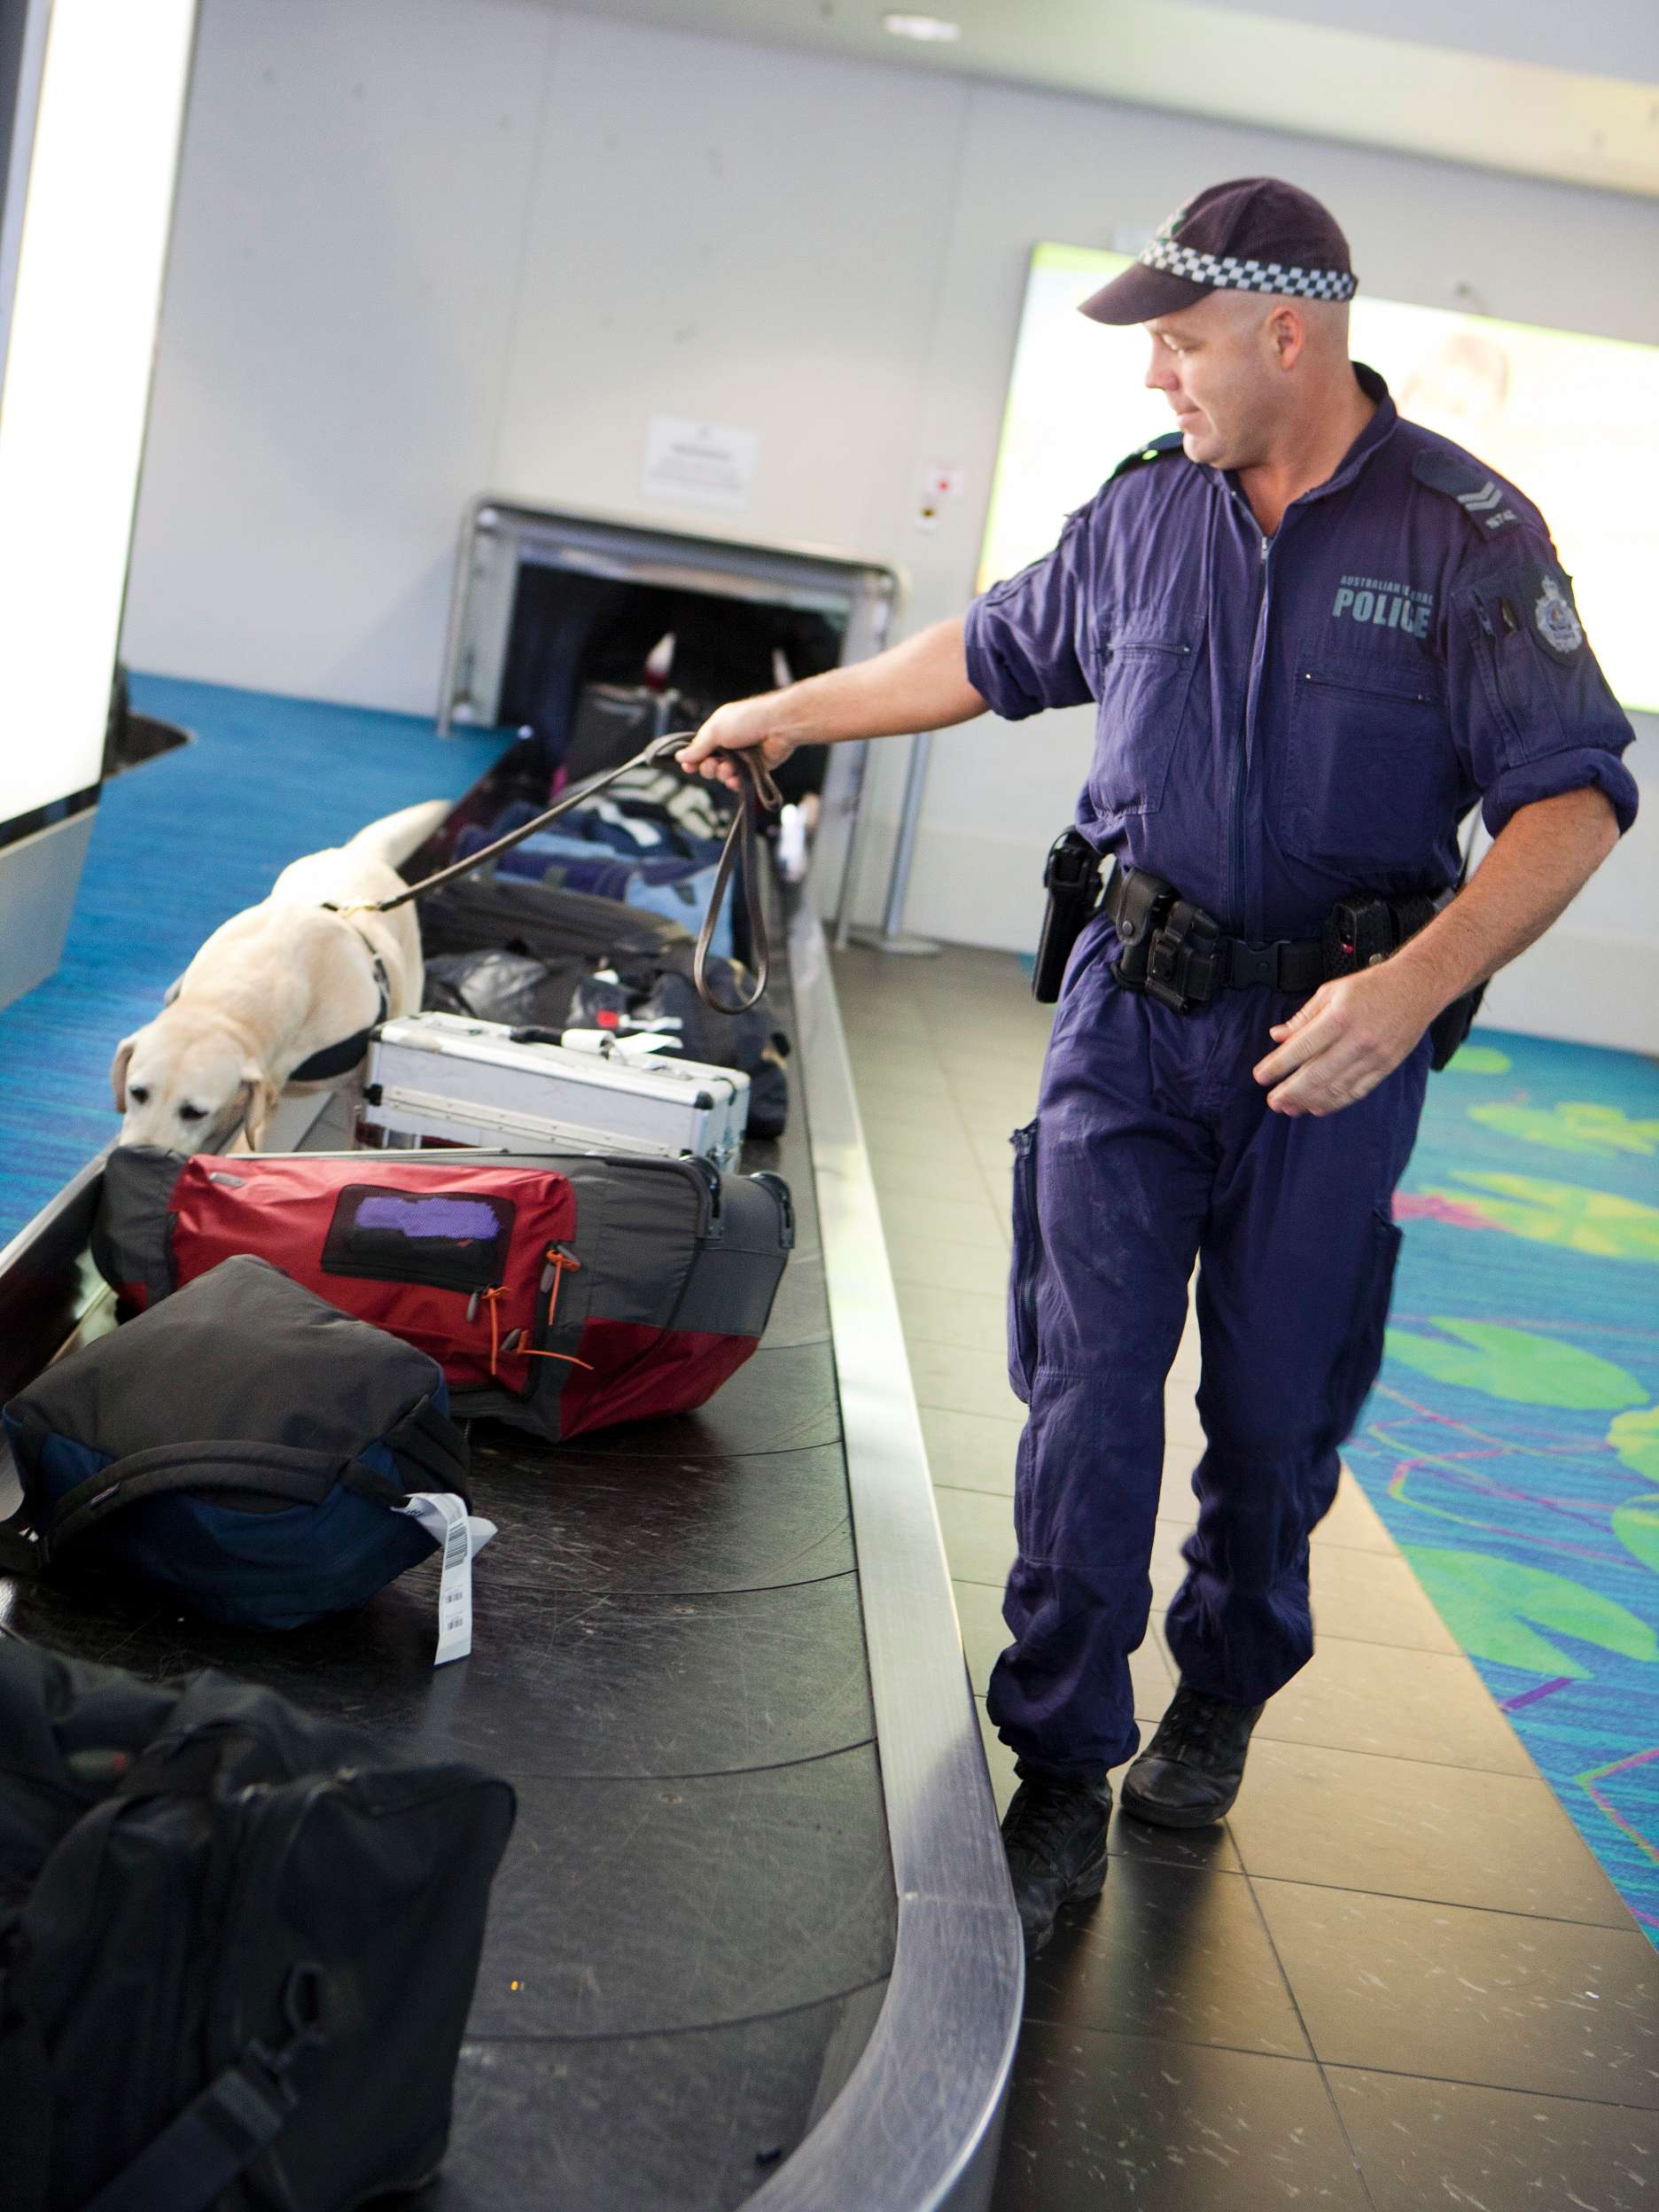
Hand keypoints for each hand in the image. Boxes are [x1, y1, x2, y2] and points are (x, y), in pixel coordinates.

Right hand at [674, 695, 799, 794]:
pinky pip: (739, 781)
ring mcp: (742, 757)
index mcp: (718, 731)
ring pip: (723, 775)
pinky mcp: (754, 769)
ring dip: (722, 774)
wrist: (779, 726)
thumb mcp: (716, 730)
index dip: (692, 759)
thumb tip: (680, 756)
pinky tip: (736, 779)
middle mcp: (729, 744)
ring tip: (730, 768)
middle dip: (707, 768)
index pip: (699, 749)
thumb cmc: (748, 720)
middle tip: (713, 764)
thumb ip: (698, 746)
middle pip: (708, 765)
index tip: (687, 766)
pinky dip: (735, 782)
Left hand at [1252, 962, 1439, 1115]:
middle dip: (1290, 1092)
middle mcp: (1357, 1039)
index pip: (1301, 1047)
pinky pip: (1357, 1091)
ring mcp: (1374, 1056)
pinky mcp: (1386, 1066)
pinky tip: (1317, 1106)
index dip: (1278, 1065)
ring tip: (1290, 1107)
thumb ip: (1303, 1017)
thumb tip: (1277, 1036)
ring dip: (1309, 1101)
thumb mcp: (1331, 992)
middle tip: (1272, 1102)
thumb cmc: (1372, 986)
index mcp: (1339, 1016)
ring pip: (1336, 1087)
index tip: (1260, 1076)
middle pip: (1316, 1074)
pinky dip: (1335, 1102)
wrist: (1417, 987)